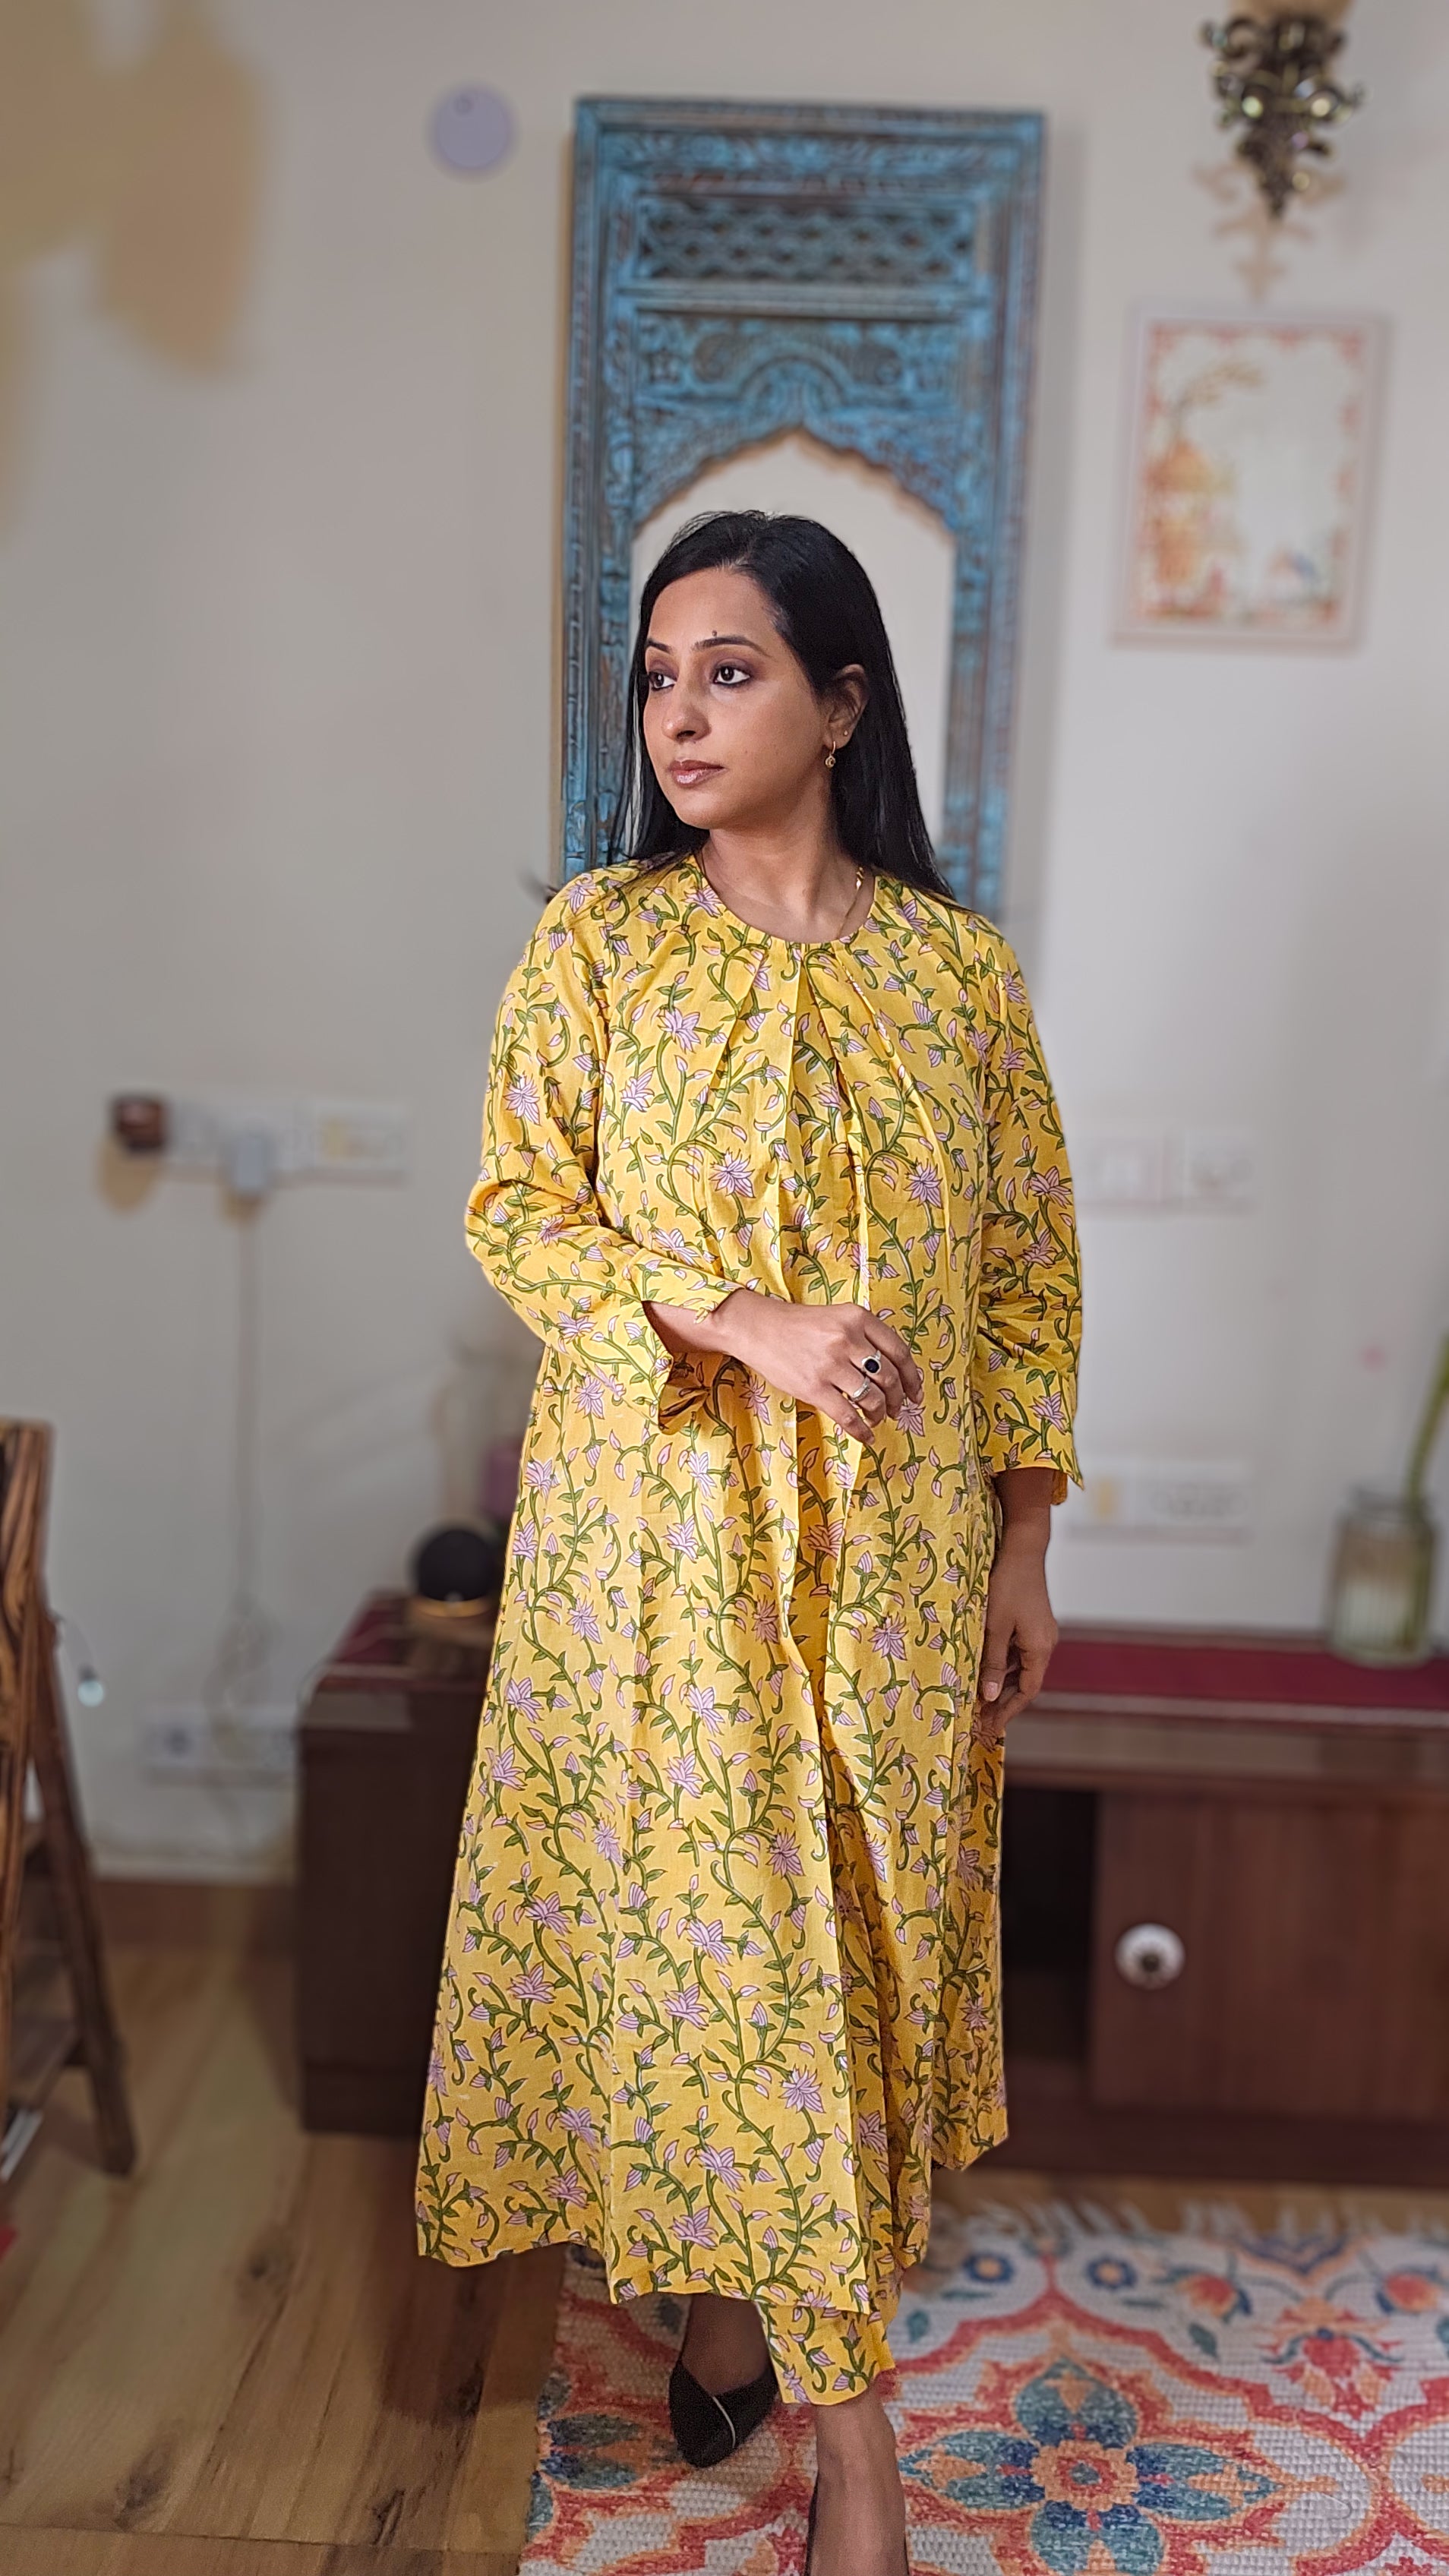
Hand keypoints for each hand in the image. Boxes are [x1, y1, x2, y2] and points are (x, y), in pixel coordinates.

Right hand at [646, 1289, 920, 1444]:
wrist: (758, 1328)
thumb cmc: (800, 1325)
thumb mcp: (838, 1317)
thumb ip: (865, 1336)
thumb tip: (895, 1373)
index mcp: (858, 1318)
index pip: (899, 1352)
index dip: (912, 1378)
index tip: (915, 1394)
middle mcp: (847, 1339)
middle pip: (888, 1377)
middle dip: (897, 1400)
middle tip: (896, 1410)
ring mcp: (830, 1364)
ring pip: (872, 1398)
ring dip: (879, 1414)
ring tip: (877, 1419)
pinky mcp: (813, 1387)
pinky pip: (848, 1416)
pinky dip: (862, 1430)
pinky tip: (866, 1436)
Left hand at [976, 1468, 1058, 1738]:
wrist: (1023, 1549)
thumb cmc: (1007, 1585)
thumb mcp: (995, 1626)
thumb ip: (993, 1662)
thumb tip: (990, 1697)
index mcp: (1040, 1648)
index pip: (1028, 1691)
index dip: (1009, 1711)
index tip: (991, 1728)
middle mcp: (1045, 1643)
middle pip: (1026, 1682)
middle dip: (1004, 1702)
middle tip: (981, 1721)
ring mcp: (1039, 1633)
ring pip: (1021, 1668)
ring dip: (1002, 1684)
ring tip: (978, 1702)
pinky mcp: (1031, 1623)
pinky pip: (1018, 1652)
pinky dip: (1003, 1666)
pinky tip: (984, 1672)